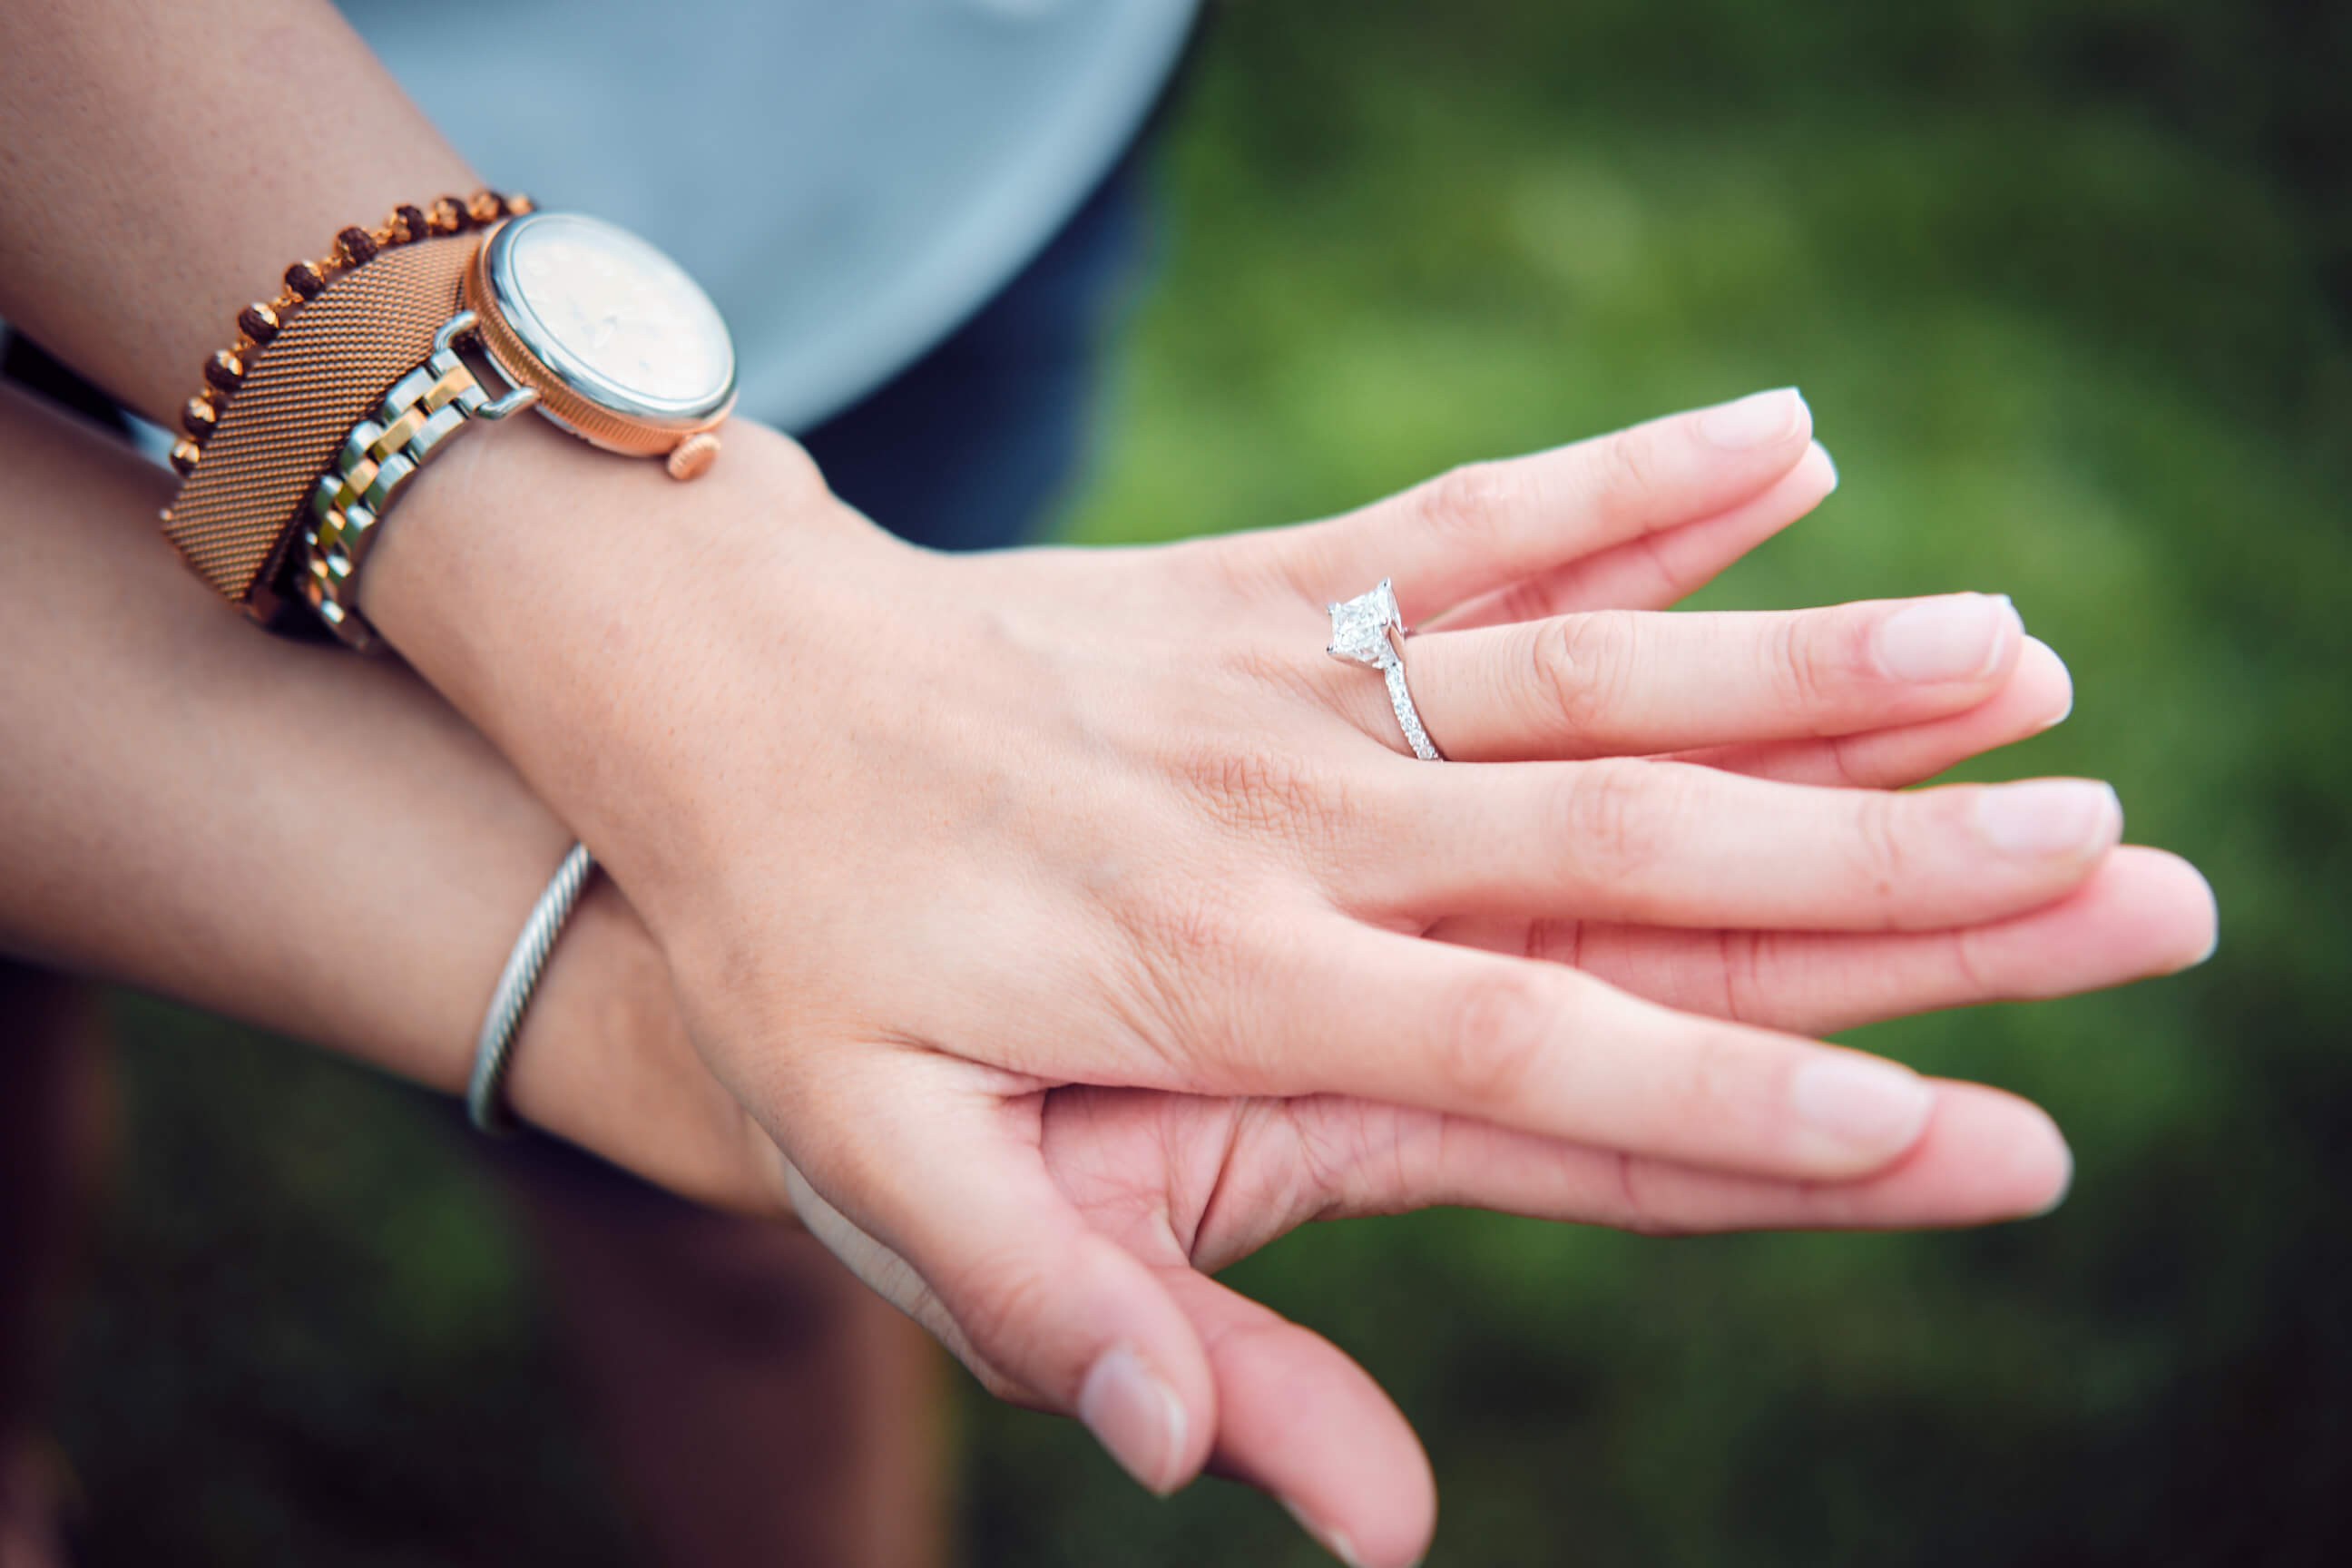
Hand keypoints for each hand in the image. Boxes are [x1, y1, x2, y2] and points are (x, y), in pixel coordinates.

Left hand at [363, 391, 2213, 1565]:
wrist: (718, 692)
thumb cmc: (794, 944)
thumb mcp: (871, 1163)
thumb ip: (1049, 1298)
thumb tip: (1216, 1471)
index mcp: (1231, 980)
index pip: (1544, 1057)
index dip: (1761, 1102)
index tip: (1971, 1128)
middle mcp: (1303, 817)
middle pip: (1640, 845)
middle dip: (1892, 871)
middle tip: (2116, 872)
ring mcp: (1296, 673)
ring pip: (1599, 665)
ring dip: (1820, 664)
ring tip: (2025, 658)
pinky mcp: (1270, 575)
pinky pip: (1476, 519)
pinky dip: (1639, 479)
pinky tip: (1793, 440)